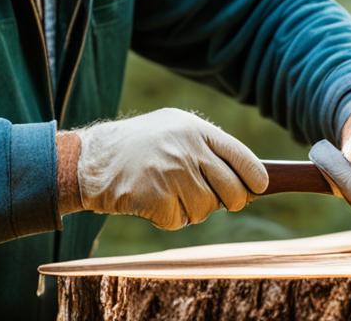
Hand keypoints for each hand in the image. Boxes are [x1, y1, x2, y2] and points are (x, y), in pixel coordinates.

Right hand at [74, 108, 268, 229]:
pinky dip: (168, 218)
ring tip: (167, 192)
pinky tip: (150, 202)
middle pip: (232, 191)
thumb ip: (205, 148)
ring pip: (206, 210)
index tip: (260, 188)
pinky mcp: (156, 196)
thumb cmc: (136, 147)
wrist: (90, 161)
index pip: (241, 156)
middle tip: (211, 199)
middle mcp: (187, 148)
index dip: (255, 177)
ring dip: (191, 209)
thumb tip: (248, 179)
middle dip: (228, 202)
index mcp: (194, 129)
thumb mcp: (172, 130)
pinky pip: (180, 220)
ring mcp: (172, 172)